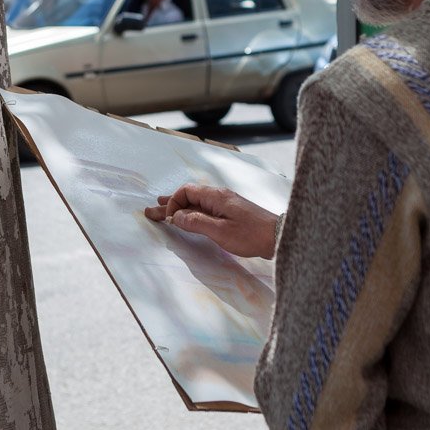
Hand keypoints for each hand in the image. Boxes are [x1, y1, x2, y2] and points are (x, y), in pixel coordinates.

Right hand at [144, 184, 277, 258]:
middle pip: (188, 197)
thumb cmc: (251, 235)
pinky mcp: (230, 213)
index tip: (171, 220)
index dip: (174, 204)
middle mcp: (219, 196)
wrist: (278, 237)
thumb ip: (196, 222)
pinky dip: (191, 212)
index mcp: (216, 196)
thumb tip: (177, 217)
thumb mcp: (220, 231)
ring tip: (162, 209)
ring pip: (196, 204)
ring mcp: (225, 204)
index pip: (186, 192)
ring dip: (179, 208)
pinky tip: (187, 216)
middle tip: (151, 210)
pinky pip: (205, 209)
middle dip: (169, 205)